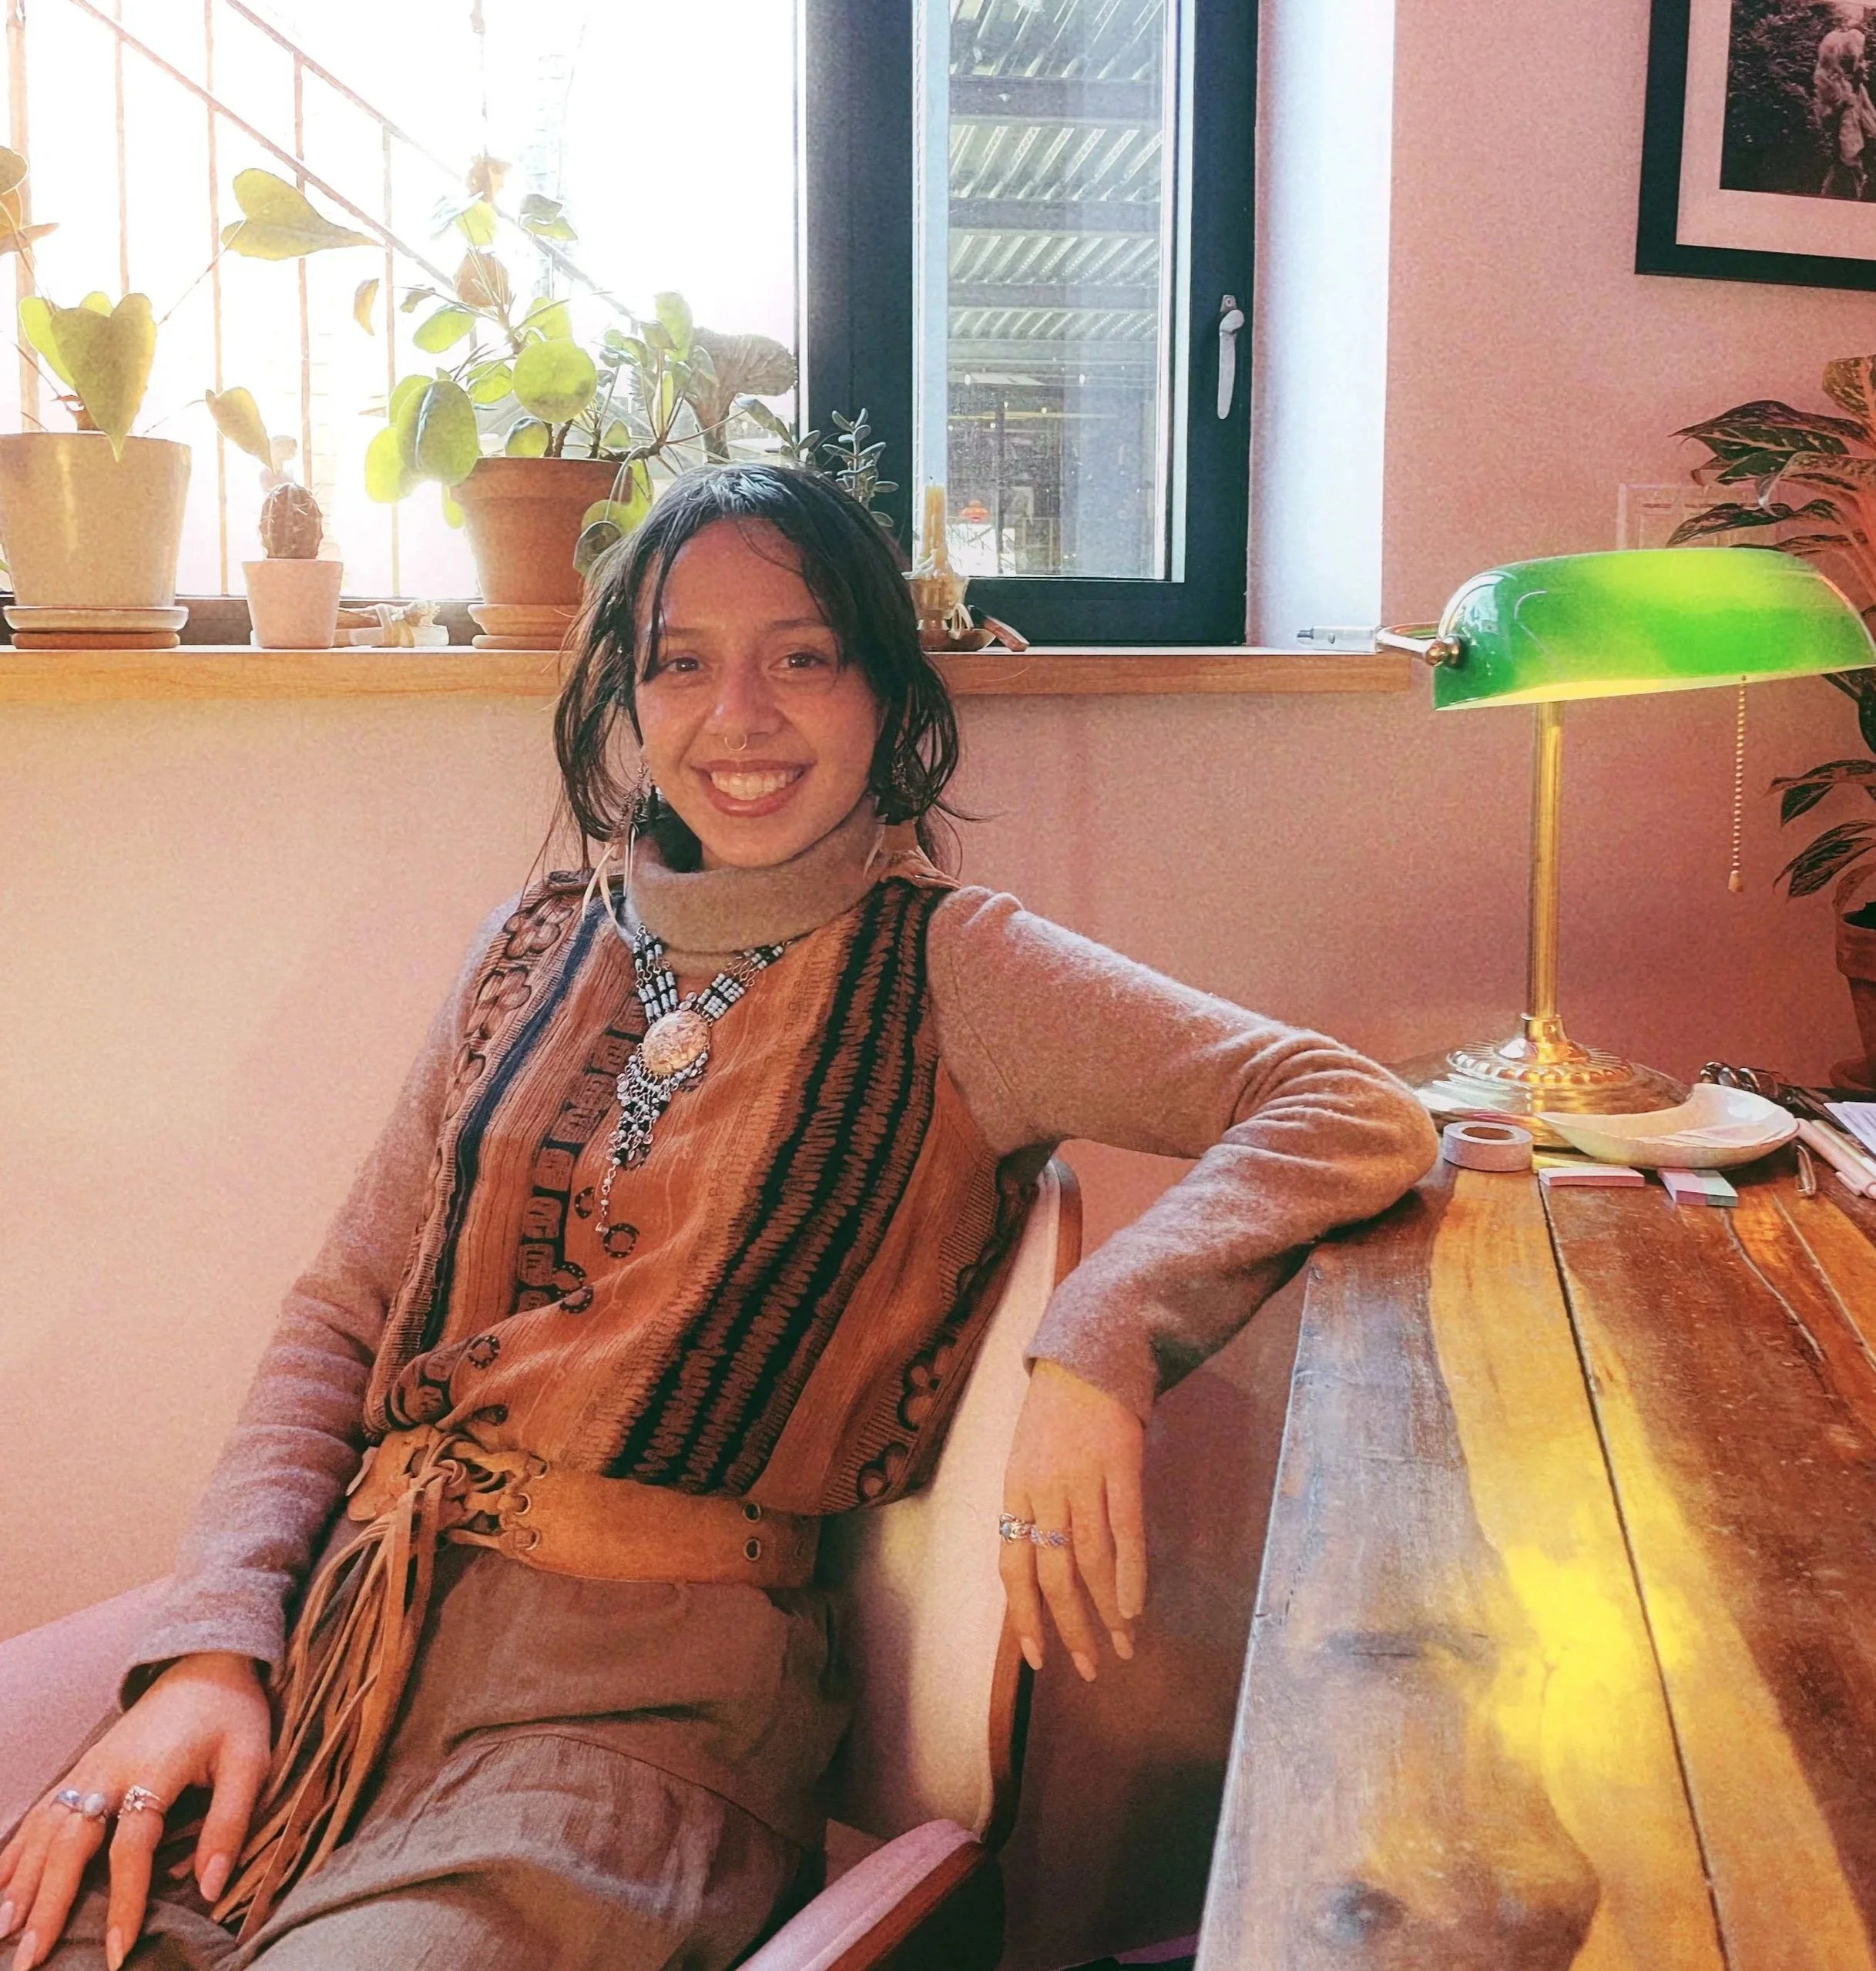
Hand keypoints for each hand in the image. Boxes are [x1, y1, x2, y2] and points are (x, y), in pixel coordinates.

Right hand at [0, 1652, 270, 1970]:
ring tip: (4, 1932)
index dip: (124, 1900)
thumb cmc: (232, 1716)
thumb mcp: (250, 1760)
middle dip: (48, 1903)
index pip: (132, 1846)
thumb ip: (229, 1822)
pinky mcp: (81, 1767)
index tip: (117, 1952)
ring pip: (45, 1830)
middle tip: (31, 1958)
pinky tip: (1, 1885)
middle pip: (70, 1842)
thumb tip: (211, 1889)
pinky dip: (16, 1850)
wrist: (206, 1663)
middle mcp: (111, 1770)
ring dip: (22, 1881)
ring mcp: (89, 1767)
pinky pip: (41, 1813)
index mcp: (156, 1769)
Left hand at [999, 1359, 1146, 1681]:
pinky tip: (1135, 1606)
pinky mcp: (1120, 1462)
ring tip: (1124, 1645)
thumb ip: (1033, 1511)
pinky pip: (1126, 1529)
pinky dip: (1131, 1572)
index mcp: (1015, 1490)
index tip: (1038, 1659)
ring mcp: (1082, 1475)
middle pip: (1053, 1573)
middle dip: (1071, 1627)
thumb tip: (1043, 1573)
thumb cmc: (1056, 1414)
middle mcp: (1044, 1488)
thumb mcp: (1028, 1460)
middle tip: (1089, 1667)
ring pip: (1090, 1559)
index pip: (1013, 1566)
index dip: (1024, 1616)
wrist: (1088, 1354)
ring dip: (1107, 1611)